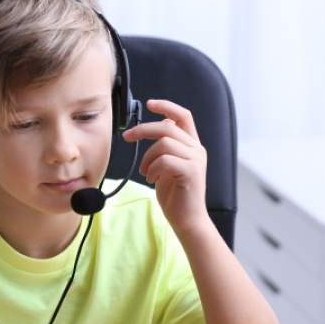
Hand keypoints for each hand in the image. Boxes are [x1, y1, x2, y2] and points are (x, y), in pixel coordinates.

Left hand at [123, 99, 208, 234]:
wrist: (186, 219)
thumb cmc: (175, 195)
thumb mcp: (168, 166)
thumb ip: (168, 147)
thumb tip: (163, 124)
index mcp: (192, 146)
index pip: (183, 116)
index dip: (167, 106)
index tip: (150, 103)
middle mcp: (197, 149)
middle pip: (168, 127)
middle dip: (143, 130)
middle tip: (127, 137)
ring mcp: (195, 160)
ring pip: (165, 143)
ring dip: (148, 157)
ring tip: (146, 172)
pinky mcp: (190, 172)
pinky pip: (165, 160)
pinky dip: (153, 168)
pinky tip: (152, 179)